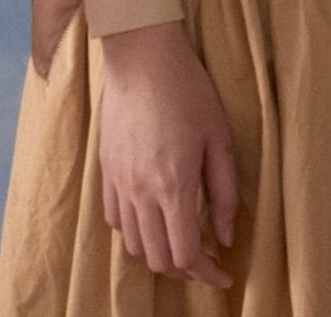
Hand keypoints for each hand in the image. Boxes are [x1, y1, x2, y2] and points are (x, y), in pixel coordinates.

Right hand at [97, 19, 237, 287]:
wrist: (141, 55)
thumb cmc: (187, 90)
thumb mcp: (218, 138)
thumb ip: (224, 193)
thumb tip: (225, 237)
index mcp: (173, 186)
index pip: (185, 255)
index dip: (207, 274)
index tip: (224, 275)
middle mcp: (141, 192)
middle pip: (157, 259)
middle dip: (184, 269)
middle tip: (205, 258)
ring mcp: (119, 182)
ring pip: (133, 244)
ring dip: (158, 251)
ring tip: (179, 238)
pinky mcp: (105, 169)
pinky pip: (114, 218)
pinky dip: (133, 230)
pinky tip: (151, 216)